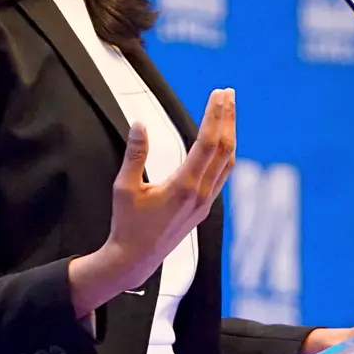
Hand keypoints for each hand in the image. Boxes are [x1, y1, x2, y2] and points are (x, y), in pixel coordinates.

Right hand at [70, 88, 236, 317]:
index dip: (214, 116)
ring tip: (228, 111)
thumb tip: (139, 124)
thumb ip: (135, 155)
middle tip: (227, 93)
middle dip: (227, 118)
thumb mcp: (124, 188)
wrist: (135, 260)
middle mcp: (200, 194)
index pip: (207, 143)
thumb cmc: (127, 224)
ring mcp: (205, 202)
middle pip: (223, 148)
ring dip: (229, 134)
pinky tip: (222, 142)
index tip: (218, 95)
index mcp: (183, 187)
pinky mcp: (203, 208)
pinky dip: (225, 153)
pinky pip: (222, 175)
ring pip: (227, 162)